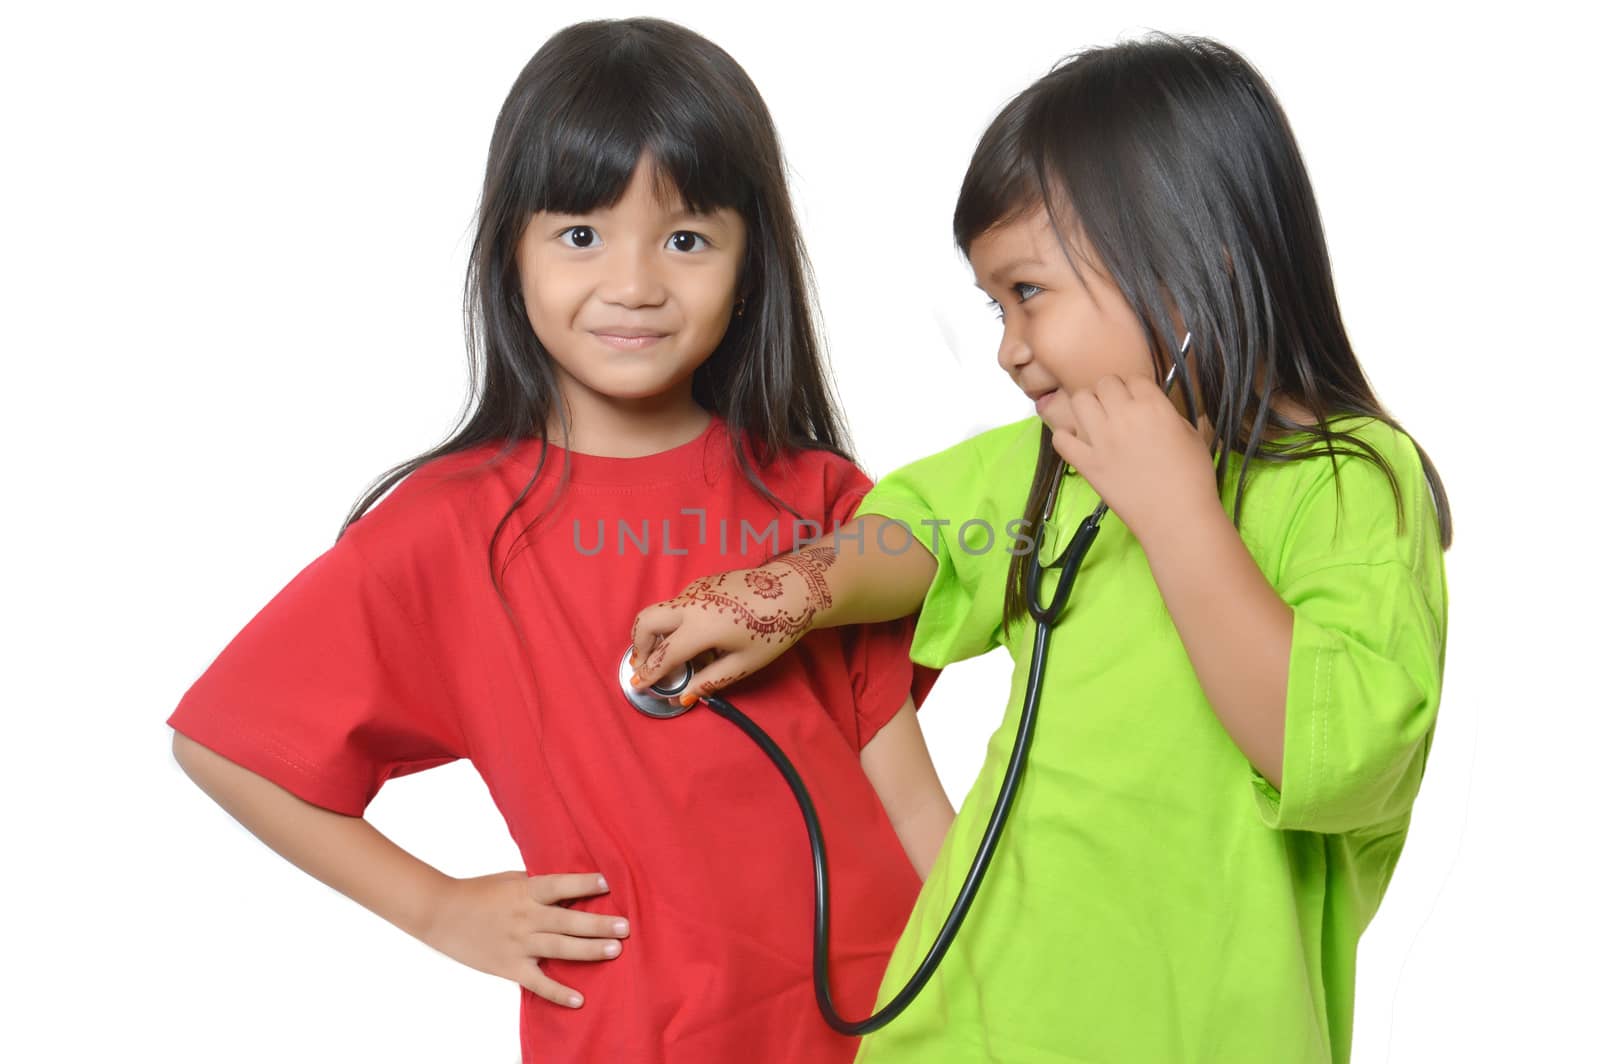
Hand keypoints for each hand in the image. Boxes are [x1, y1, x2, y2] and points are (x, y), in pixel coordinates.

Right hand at [421, 871, 627, 1008]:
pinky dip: (558, 992)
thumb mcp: (511, 880)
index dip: (584, 884)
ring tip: (615, 950)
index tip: (608, 883)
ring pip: (559, 948)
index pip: (560, 886)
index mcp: (525, 891)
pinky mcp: (509, 967)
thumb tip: (570, 888)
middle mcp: (525, 917)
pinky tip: (579, 999)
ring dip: (589, 950)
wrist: (441, 913)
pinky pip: (538, 983)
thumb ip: (538, 885)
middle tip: (626, 927)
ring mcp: (518, 944)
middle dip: (598, 924)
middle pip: (568, 921)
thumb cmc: (478, 892)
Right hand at [628, 548, 837, 705]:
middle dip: (639, 645)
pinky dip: (674, 623)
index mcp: (701, 627)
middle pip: (647, 621)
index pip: (664, 654)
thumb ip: (710, 681)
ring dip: (657, 634)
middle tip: (643, 665)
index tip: (638, 685)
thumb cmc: (774, 629)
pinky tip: (694, 638)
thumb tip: (684, 698)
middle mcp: (691, 604)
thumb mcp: (744, 663)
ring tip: (671, 656)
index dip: (649, 673)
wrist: (793, 589)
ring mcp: (695, 589)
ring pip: (661, 611)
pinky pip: (678, 605)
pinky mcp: (702, 583)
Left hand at [1041, 374, 1217, 541]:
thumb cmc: (1193, 478)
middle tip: (1116, 410)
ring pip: (1079, 400)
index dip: (1136, 389)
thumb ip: (1168, 415)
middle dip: (1110, 393)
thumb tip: (1151, 409)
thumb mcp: (1192, 435)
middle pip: (1104, 383)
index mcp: (1153, 406)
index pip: (1134, 378)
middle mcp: (1123, 416)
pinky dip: (1065, 437)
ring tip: (1096, 420)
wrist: (1177, 518)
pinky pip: (1061, 438)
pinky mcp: (1085, 463)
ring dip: (1087, 406)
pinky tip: (1077, 442)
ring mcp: (1100, 439)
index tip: (1138, 401)